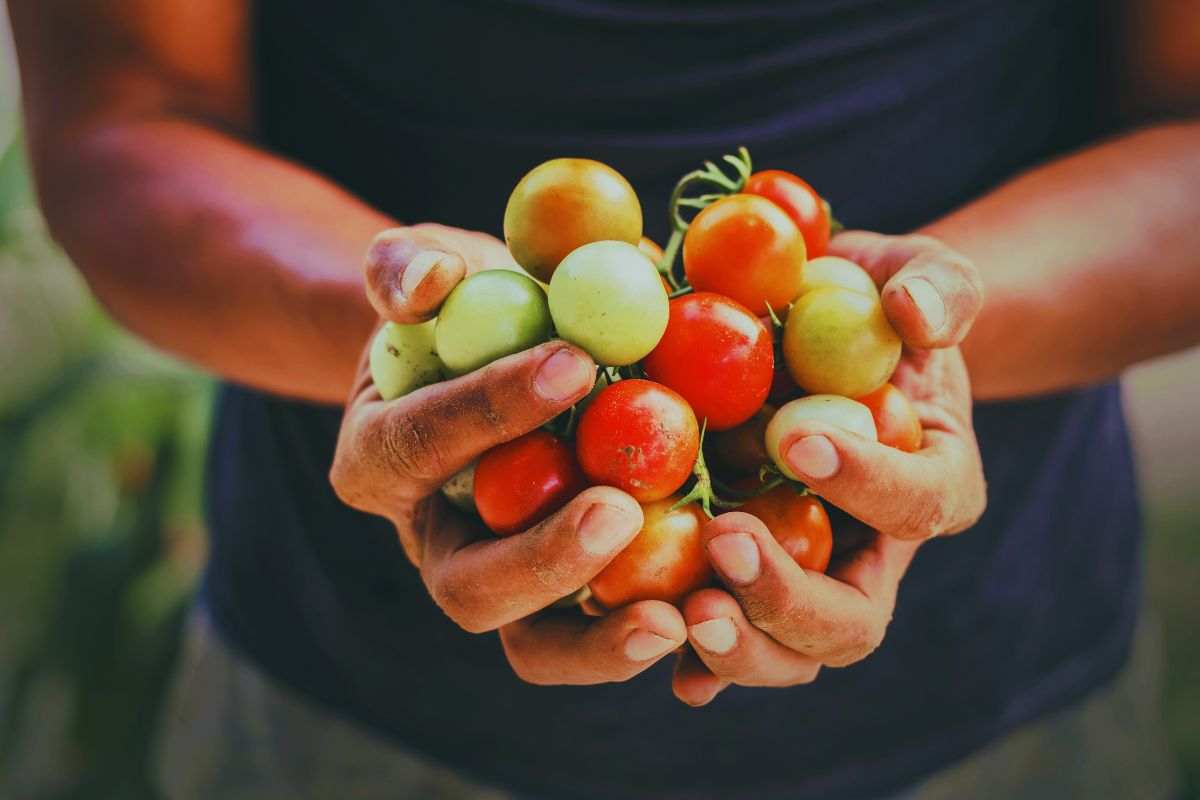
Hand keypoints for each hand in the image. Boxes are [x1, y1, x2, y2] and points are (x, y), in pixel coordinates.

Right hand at [330, 226, 687, 684]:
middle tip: (618, 510)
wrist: (500, 361)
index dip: (491, 409)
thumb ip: (408, 268)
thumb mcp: (427, 269)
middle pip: (469, 588)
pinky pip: (603, 639)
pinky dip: (653, 636)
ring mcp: (506, 582)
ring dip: (602, 639)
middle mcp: (437, 543)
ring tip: (676, 614)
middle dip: (542, 559)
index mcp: (381, 463)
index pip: (424, 443)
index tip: (575, 363)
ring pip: (535, 645)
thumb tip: (431, 280)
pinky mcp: (572, 599)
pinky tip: (715, 614)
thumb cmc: (464, 311)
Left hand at [672, 231, 987, 704]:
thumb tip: (914, 314)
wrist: (815, 334)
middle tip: (726, 540)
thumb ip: (940, 285)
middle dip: (789, 595)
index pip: (919, 503)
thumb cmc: (871, 300)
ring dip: (739, 645)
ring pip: (788, 653)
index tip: (799, 438)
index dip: (868, 481)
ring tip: (680, 613)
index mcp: (931, 483)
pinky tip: (649, 642)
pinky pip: (722, 636)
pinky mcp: (740, 578)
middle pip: (852, 620)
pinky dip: (690, 657)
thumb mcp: (917, 272)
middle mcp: (871, 553)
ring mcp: (803, 576)